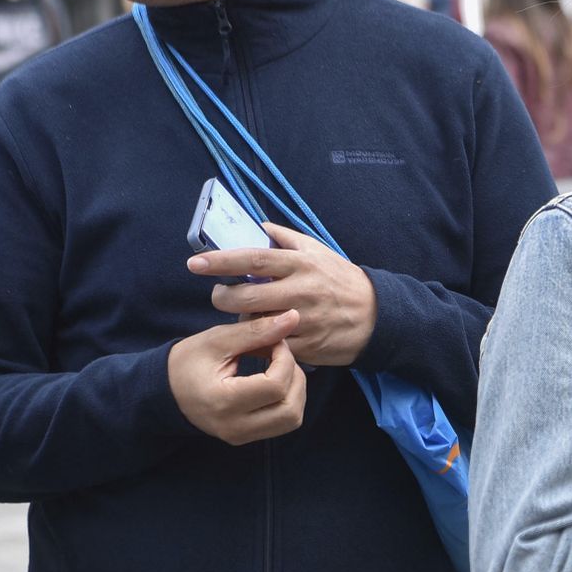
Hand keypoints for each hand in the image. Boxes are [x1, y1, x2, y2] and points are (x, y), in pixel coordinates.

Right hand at [169, 311, 307, 444]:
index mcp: (223, 402)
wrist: (164, 391)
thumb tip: (293, 318)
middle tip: (281, 354)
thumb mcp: (217, 340)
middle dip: (295, 375)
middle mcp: (234, 427)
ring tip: (279, 367)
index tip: (274, 340)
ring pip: (292, 419)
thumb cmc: (187, 362)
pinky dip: (288, 400)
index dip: (285, 358)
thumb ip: (256, 331)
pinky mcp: (246, 437)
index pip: (275, 386)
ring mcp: (241, 437)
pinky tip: (274, 380)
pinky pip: (283, 423)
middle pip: (291, 409)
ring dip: (296, 390)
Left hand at [190, 222, 376, 366]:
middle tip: (220, 294)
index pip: (253, 259)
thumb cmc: (341, 279)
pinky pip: (269, 345)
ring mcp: (302, 320)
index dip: (221, 261)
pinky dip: (258, 340)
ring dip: (241, 318)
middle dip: (222, 296)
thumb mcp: (318, 251)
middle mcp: (300, 290)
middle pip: (245, 295)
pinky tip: (260, 333)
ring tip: (247, 312)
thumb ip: (286, 238)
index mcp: (300, 264)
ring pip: (254, 322)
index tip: (195, 263)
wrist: (375, 315)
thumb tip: (257, 227)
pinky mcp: (305, 345)